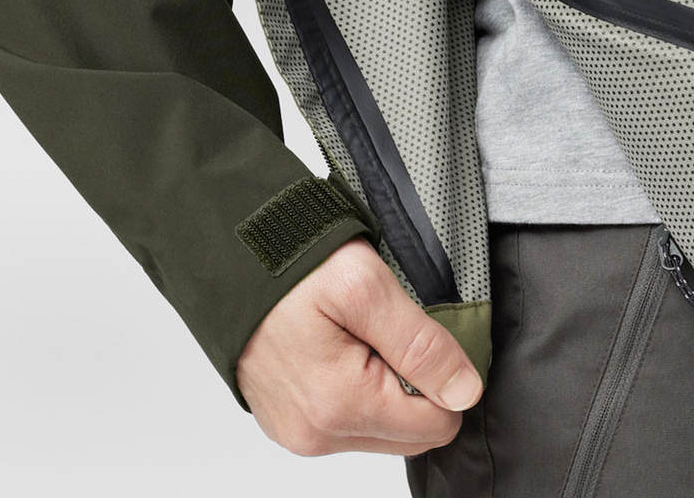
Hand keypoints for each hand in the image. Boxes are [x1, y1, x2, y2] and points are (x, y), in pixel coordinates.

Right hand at [236, 236, 483, 455]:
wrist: (228, 257)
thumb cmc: (291, 265)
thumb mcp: (367, 286)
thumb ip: (421, 344)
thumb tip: (465, 392)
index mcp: (340, 406)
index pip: (438, 424)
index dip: (441, 374)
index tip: (414, 332)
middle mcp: (316, 435)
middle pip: (411, 432)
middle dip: (413, 383)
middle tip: (383, 329)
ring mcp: (298, 432)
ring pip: (381, 427)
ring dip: (384, 383)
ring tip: (356, 332)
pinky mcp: (288, 422)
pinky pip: (348, 421)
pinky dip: (356, 386)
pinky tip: (338, 344)